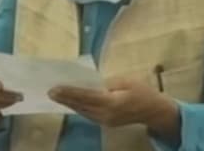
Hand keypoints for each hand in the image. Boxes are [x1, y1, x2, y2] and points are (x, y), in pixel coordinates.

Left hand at [48, 78, 179, 134]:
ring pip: (82, 112)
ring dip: (69, 104)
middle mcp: (106, 115)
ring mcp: (105, 121)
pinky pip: (88, 114)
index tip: (54, 89)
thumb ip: (106, 83)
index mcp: (112, 103)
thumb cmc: (141, 91)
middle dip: (64, 99)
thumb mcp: (124, 81)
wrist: (154, 110)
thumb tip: (89, 83)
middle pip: (80, 106)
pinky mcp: (106, 123)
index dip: (69, 93)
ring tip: (56, 95)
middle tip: (49, 92)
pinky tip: (70, 101)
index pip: (85, 97)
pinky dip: (78, 107)